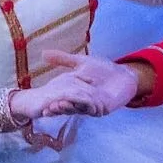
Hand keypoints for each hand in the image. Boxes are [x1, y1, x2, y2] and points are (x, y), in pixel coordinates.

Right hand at [16, 51, 139, 118]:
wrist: (124, 75)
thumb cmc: (103, 69)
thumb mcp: (80, 62)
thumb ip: (63, 59)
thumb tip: (43, 53)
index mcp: (72, 91)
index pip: (57, 98)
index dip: (48, 101)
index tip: (38, 102)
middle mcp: (79, 100)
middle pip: (65, 106)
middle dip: (55, 107)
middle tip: (44, 107)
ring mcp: (90, 106)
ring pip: (75, 108)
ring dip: (66, 108)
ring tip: (55, 106)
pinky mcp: (101, 109)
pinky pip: (90, 109)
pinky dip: (82, 106)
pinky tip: (75, 103)